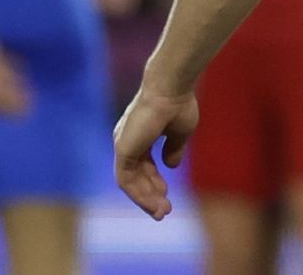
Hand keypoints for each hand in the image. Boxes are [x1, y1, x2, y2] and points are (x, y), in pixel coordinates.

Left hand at [114, 86, 198, 219]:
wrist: (171, 89)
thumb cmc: (178, 104)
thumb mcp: (180, 132)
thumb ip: (174, 149)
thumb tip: (171, 165)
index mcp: (140, 134)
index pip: (144, 165)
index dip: (155, 181)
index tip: (167, 195)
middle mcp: (128, 140)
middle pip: (136, 176)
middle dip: (150, 194)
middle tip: (165, 210)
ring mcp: (123, 146)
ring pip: (130, 182)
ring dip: (146, 199)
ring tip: (162, 213)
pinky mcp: (122, 151)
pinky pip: (126, 181)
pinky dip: (139, 194)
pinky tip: (154, 203)